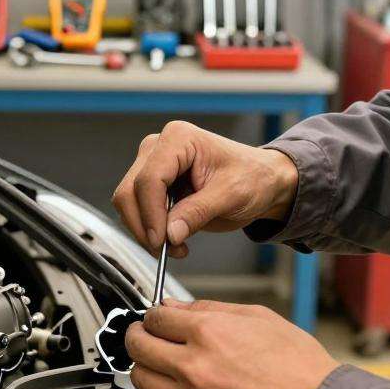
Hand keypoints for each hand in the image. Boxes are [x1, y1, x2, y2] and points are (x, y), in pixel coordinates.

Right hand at [111, 121, 297, 256]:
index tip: (161, 241)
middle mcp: (159, 147)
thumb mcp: (231, 195)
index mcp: (179, 138)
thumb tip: (169, 234)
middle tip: (166, 250)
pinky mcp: (153, 184)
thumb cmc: (252, 177)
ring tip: (176, 247)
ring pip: (128, 203)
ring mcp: (153, 165)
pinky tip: (173, 240)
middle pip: (131, 191)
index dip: (151, 214)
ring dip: (146, 231)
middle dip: (145, 226)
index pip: (150, 179)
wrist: (261, 181)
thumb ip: (198, 212)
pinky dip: (149, 230)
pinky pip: (137, 210)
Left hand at [125, 299, 339, 388]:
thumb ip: (209, 308)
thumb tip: (176, 307)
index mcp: (208, 333)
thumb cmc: (296, 364)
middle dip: (137, 336)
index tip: (156, 317)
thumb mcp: (256, 316)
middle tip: (144, 335)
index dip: (153, 314)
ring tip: (161, 361)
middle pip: (138, 347)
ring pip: (142, 379)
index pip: (154, 317)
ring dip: (146, 366)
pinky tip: (184, 385)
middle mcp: (193, 366)